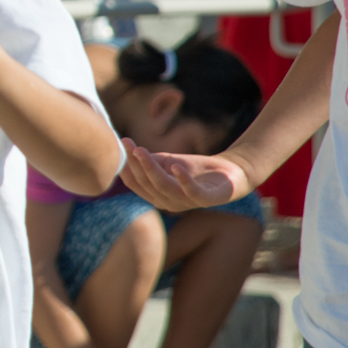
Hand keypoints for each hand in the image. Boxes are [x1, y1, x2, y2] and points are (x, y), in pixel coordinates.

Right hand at [120, 139, 252, 211]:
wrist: (229, 172)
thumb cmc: (195, 169)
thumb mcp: (167, 162)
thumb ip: (149, 160)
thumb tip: (125, 150)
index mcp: (157, 195)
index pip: (136, 183)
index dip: (126, 167)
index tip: (119, 147)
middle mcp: (168, 202)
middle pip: (147, 184)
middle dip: (135, 165)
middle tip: (127, 144)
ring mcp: (187, 202)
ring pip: (163, 187)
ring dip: (150, 169)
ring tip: (141, 151)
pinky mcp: (206, 199)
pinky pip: (191, 191)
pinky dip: (182, 180)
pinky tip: (175, 167)